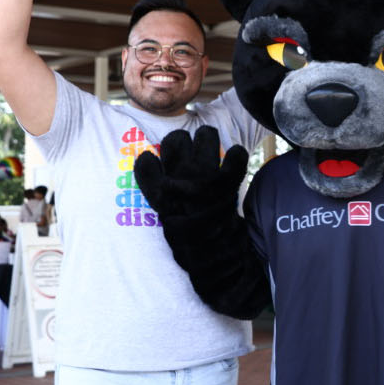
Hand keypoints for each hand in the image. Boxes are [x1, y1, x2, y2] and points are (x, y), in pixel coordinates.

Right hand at [133, 126, 248, 224]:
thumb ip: (154, 185)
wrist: (211, 249)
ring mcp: (205, 178)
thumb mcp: (161, 211)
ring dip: (207, 139)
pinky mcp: (228, 181)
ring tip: (208, 147)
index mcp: (160, 192)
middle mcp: (179, 180)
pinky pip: (236, 155)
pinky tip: (233, 160)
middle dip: (180, 141)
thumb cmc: (185, 227)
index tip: (154, 162)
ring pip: (205, 136)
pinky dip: (237, 156)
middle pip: (176, 139)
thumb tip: (147, 157)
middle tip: (186, 150)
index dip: (150, 160)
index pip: (146, 162)